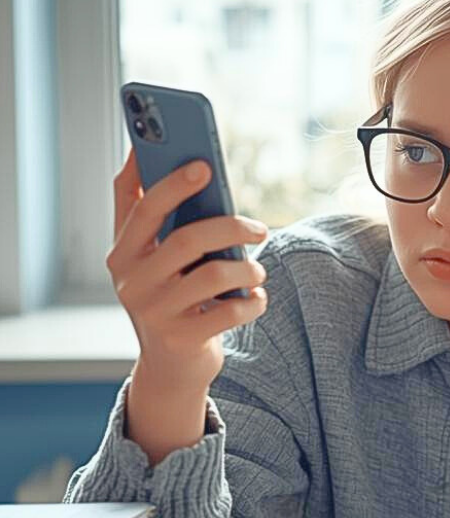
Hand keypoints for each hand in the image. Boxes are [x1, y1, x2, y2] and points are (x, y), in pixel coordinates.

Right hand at [107, 148, 269, 395]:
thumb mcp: (149, 256)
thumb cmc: (168, 294)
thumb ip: (143, 209)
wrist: (171, 366)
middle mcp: (131, 282)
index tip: (203, 165)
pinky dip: (253, 301)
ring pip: (213, 274)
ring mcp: (155, 313)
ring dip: (247, 267)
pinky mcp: (182, 339)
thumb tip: (138, 151)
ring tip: (256, 270)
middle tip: (259, 228)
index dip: (172, 183)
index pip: (144, 208)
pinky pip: (230, 311)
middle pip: (187, 239)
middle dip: (231, 226)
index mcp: (122, 253)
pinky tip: (255, 298)